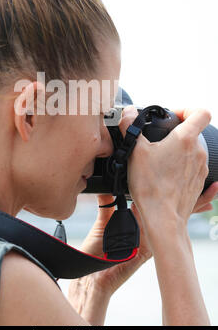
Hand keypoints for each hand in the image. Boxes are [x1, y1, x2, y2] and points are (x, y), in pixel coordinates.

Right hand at [76, 106, 217, 296]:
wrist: (163, 220)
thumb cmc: (150, 186)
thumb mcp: (134, 151)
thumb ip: (129, 126)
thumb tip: (128, 112)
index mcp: (185, 139)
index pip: (200, 112)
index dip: (187, 109)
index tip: (172, 116)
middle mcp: (198, 152)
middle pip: (194, 132)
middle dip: (177, 132)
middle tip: (158, 140)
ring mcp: (201, 169)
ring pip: (193, 151)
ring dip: (179, 151)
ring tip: (159, 160)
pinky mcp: (198, 183)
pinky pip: (192, 168)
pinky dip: (181, 167)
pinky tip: (166, 174)